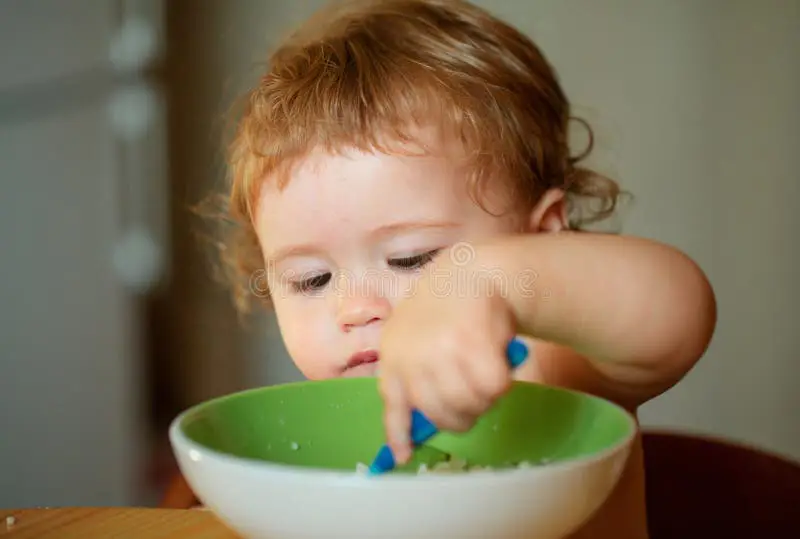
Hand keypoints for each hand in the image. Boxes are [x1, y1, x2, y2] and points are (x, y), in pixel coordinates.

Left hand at [377, 249, 517, 464]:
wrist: (470, 274)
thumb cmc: (443, 311)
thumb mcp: (414, 339)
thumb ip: (415, 376)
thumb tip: (419, 425)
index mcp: (394, 357)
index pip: (393, 407)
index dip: (399, 436)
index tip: (405, 457)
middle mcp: (413, 357)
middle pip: (442, 416)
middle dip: (463, 414)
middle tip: (473, 395)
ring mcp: (442, 351)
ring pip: (471, 404)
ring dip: (485, 396)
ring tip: (485, 371)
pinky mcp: (474, 344)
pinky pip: (495, 387)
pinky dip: (503, 382)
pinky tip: (499, 362)